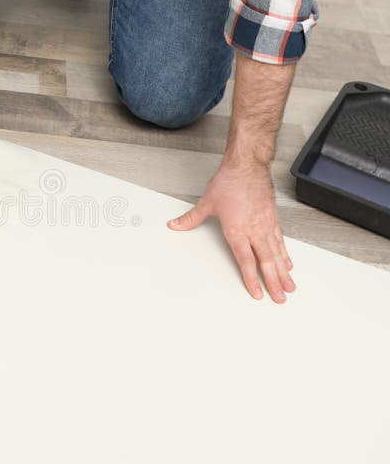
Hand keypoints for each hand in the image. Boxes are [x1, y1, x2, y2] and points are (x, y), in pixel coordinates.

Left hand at [167, 161, 294, 302]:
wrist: (247, 166)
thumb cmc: (229, 183)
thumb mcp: (206, 203)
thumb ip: (190, 219)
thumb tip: (174, 225)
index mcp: (237, 230)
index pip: (246, 261)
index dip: (252, 279)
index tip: (258, 294)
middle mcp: (254, 231)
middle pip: (266, 262)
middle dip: (273, 282)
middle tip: (280, 298)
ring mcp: (266, 225)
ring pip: (276, 254)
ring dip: (283, 272)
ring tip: (290, 287)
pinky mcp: (273, 219)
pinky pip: (280, 241)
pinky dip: (284, 254)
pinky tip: (288, 264)